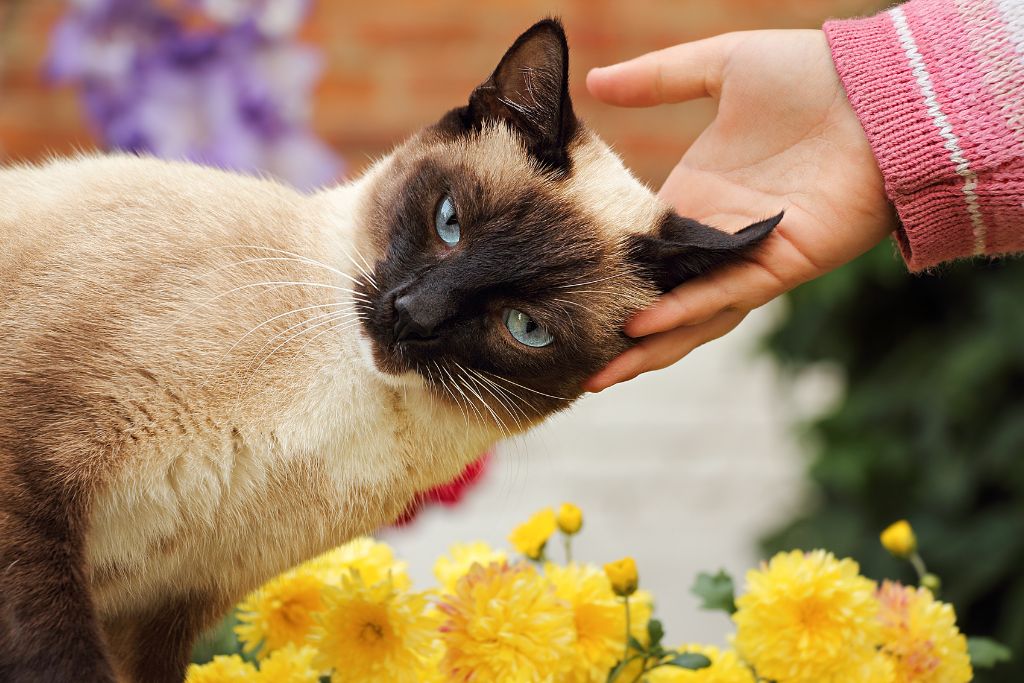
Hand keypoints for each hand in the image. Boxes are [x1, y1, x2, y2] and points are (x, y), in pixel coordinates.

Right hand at [583, 30, 893, 390]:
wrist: (879, 89)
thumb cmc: (809, 75)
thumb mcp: (722, 65)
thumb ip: (658, 79)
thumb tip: (595, 82)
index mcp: (696, 199)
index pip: (642, 252)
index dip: (605, 277)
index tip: (560, 296)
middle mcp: (715, 237)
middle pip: (660, 298)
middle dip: (619, 335)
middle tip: (569, 363)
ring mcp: (747, 256)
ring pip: (690, 315)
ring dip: (647, 348)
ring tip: (598, 374)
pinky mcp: (781, 265)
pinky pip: (725, 295)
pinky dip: (685, 313)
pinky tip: (643, 327)